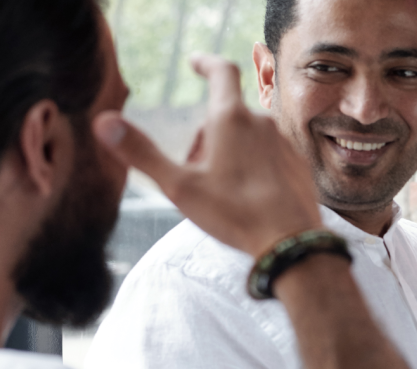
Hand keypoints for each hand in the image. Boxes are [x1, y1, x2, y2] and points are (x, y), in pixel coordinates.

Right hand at [93, 54, 321, 256]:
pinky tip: (248, 197)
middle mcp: (262, 123)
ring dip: (229, 153)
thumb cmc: (234, 213)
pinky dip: (253, 167)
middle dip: (206, 137)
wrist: (290, 243)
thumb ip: (140, 152)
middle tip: (195, 175)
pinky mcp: (297, 164)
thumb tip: (103, 122)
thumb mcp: (178, 186)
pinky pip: (268, 155)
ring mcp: (284, 143)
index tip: (196, 62)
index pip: (221, 71)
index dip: (206, 63)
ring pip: (248, 138)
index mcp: (231, 118)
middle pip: (226, 116)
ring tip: (222, 192)